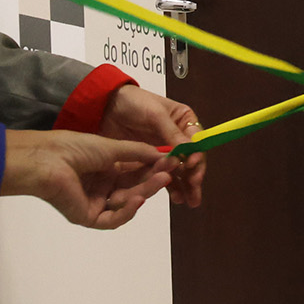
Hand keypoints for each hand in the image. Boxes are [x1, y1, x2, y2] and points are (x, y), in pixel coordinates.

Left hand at [1, 130, 174, 229]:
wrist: (46, 159)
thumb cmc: (73, 147)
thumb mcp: (110, 147)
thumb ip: (136, 152)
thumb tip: (161, 153)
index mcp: (105, 168)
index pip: (136, 171)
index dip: (154, 166)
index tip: (172, 160)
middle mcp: (102, 185)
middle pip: (134, 187)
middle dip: (153, 180)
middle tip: (171, 171)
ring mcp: (95, 202)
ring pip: (126, 202)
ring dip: (144, 192)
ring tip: (161, 179)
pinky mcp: (88, 217)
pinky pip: (112, 219)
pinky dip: (127, 210)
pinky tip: (137, 199)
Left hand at [100, 84, 206, 206]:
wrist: (106, 106)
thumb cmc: (133, 102)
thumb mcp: (155, 114)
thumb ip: (172, 132)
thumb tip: (190, 150)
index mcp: (184, 122)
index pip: (197, 142)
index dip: (197, 155)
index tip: (192, 165)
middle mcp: (177, 138)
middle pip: (191, 160)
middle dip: (194, 176)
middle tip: (194, 189)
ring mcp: (164, 151)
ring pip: (179, 171)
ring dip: (185, 186)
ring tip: (187, 200)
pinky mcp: (150, 162)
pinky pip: (162, 175)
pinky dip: (170, 186)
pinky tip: (175, 197)